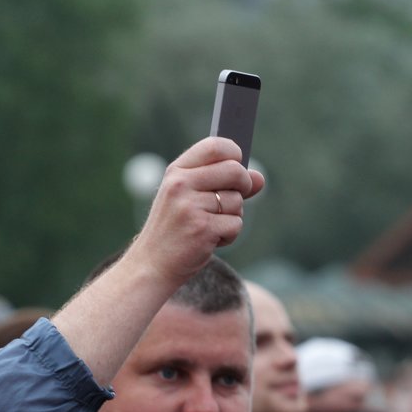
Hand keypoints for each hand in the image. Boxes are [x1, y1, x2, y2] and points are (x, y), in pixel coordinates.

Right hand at [132, 137, 264, 286]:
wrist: (151, 265)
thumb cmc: (173, 230)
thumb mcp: (191, 200)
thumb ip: (224, 184)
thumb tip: (259, 178)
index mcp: (176, 172)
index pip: (215, 146)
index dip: (234, 154)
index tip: (237, 167)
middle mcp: (180, 185)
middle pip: (234, 170)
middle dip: (243, 186)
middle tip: (229, 203)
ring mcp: (190, 206)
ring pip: (237, 201)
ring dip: (232, 217)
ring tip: (209, 227)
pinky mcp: (202, 228)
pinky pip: (235, 224)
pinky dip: (228, 235)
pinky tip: (208, 241)